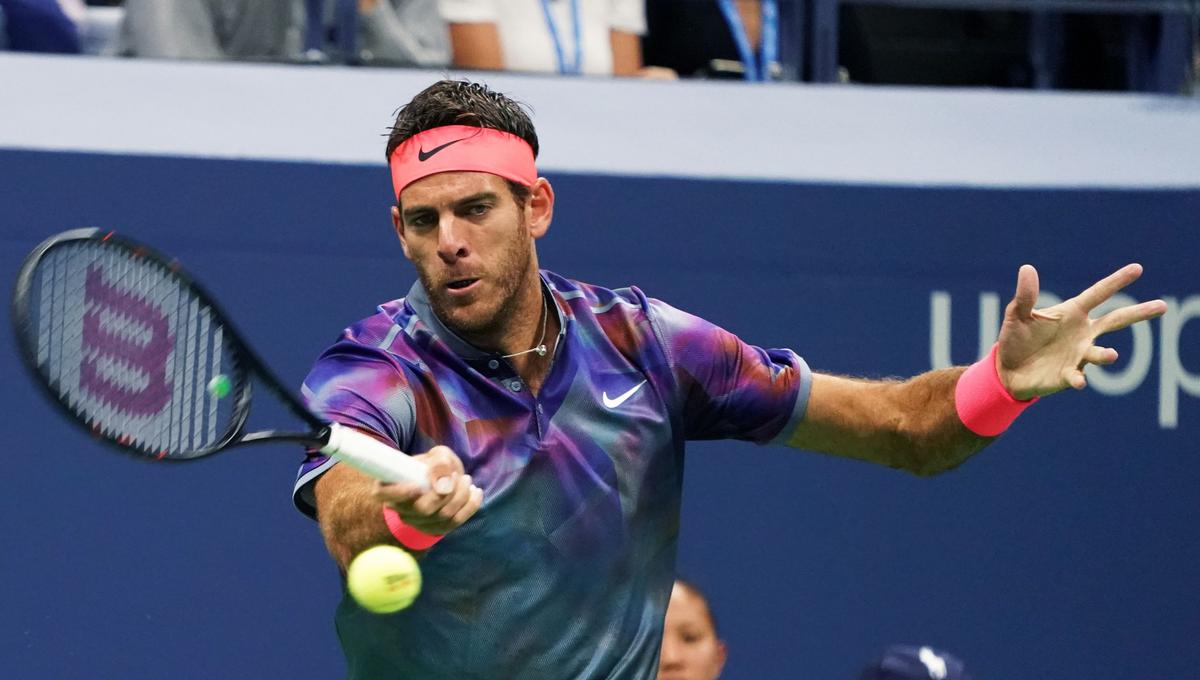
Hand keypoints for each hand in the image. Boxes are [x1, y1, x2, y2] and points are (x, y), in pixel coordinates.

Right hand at [373, 445, 482, 535]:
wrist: (440, 481)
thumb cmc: (434, 466)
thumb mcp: (436, 455)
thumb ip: (440, 462)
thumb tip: (445, 481)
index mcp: (390, 487)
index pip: (385, 494)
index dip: (400, 492)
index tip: (417, 485)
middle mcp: (401, 509)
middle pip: (423, 509)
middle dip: (446, 492)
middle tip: (457, 476)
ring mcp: (418, 522)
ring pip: (443, 516)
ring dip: (461, 497)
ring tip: (467, 480)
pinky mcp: (436, 529)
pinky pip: (456, 522)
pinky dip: (470, 506)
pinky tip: (476, 492)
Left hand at [996, 264, 1166, 399]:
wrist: (1007, 370)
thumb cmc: (1016, 337)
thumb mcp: (1017, 314)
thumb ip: (1025, 296)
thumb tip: (1027, 269)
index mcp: (1073, 313)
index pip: (1098, 294)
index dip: (1116, 281)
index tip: (1137, 269)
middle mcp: (1083, 333)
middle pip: (1116, 320)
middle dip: (1139, 313)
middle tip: (1162, 306)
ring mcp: (1079, 355)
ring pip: (1099, 353)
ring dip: (1105, 354)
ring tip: (1111, 355)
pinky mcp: (1068, 375)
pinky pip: (1076, 376)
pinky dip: (1078, 379)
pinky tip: (1078, 381)